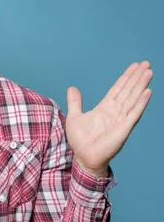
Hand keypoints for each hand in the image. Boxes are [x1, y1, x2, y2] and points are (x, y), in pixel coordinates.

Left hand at [65, 61, 152, 176]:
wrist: (84, 158)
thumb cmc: (80, 140)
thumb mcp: (74, 116)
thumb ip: (75, 102)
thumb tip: (72, 88)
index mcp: (104, 108)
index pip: (118, 89)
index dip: (126, 77)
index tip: (135, 66)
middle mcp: (115, 111)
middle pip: (128, 90)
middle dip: (136, 77)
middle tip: (146, 63)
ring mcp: (120, 119)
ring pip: (133, 98)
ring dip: (141, 85)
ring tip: (149, 72)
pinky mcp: (123, 129)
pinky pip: (134, 114)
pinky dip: (141, 103)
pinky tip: (147, 92)